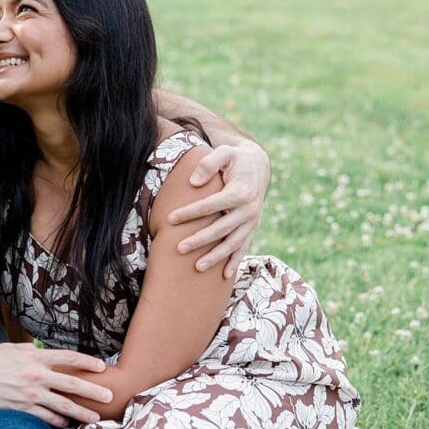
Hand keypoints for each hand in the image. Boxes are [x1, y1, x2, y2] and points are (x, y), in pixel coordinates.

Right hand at [0, 343, 112, 427]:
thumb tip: (46, 351)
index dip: (86, 362)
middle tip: (108, 396)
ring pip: (62, 406)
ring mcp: (29, 394)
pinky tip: (66, 425)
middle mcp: (35, 374)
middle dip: (92, 390)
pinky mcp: (21, 408)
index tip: (101, 367)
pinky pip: (45, 418)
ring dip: (81, 413)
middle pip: (71, 384)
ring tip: (94, 418)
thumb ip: (31, 350)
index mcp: (34, 356)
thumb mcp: (12, 348)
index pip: (67, 357)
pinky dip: (58, 422)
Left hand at [168, 140, 270, 277]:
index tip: (170, 219)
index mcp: (240, 192)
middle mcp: (248, 210)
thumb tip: (193, 183)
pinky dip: (235, 261)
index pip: (210, 205)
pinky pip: (244, 247)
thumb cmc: (236, 158)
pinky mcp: (252, 227)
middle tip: (179, 248)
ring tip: (197, 267)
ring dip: (216, 256)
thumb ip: (208, 164)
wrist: (259, 164)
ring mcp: (252, 221)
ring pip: (232, 243)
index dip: (190, 212)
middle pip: (220, 229)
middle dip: (200, 240)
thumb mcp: (224, 152)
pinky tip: (225, 276)